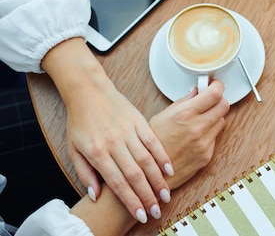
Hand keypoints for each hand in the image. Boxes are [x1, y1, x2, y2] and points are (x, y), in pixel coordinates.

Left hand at [42, 38, 172, 222]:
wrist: (89, 90)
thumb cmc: (80, 121)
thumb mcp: (74, 149)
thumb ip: (85, 174)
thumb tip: (96, 195)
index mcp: (97, 152)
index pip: (117, 183)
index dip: (130, 201)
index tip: (140, 215)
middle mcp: (114, 143)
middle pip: (135, 174)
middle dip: (147, 196)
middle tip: (157, 211)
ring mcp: (128, 131)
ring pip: (147, 160)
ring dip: (158, 180)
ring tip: (166, 194)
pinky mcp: (139, 121)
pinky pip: (153, 141)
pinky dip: (162, 156)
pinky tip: (170, 169)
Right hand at [149, 81, 228, 189]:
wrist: (151, 174)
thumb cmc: (152, 145)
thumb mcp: (162, 116)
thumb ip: (183, 102)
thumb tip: (196, 91)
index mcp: (185, 114)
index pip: (215, 94)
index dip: (217, 86)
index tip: (215, 85)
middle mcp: (197, 128)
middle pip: (224, 105)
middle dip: (218, 100)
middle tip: (210, 101)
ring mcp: (204, 142)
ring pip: (221, 121)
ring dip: (215, 117)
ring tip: (200, 120)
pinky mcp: (207, 155)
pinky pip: (215, 138)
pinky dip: (209, 134)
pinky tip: (196, 136)